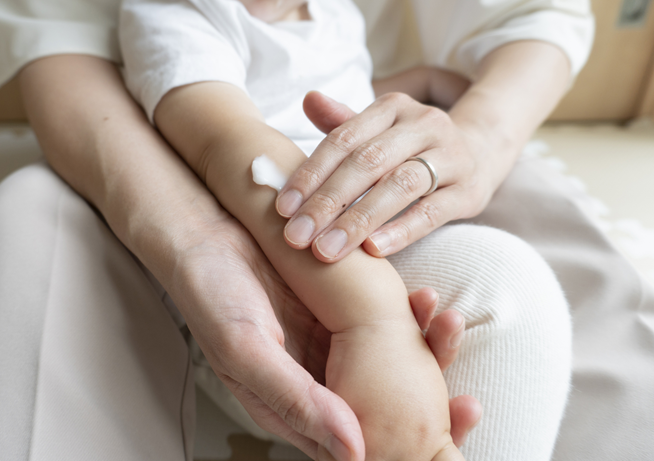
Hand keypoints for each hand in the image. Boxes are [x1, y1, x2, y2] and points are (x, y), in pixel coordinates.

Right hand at [171, 215, 480, 459]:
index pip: (356, 448)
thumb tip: (356, 451)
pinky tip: (425, 300)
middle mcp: (318, 381)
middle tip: (469, 405)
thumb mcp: (246, 352)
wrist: (205, 235)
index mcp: (294, 408)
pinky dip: (409, 316)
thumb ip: (297, 399)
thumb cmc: (213, 298)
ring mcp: (330, 346)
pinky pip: (383, 323)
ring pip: (390, 365)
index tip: (449, 439)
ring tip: (448, 327)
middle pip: (382, 410)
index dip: (404, 452)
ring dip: (426, 353)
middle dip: (431, 410)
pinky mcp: (338, 312)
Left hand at [276, 90, 495, 261]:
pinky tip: (373, 251)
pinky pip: (434, 211)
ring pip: (399, 186)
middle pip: (368, 162)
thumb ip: (341, 123)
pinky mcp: (470, 190)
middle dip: (328, 202)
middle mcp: (423, 125)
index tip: (283, 208)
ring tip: (326, 250)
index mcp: (392, 107)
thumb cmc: (409, 147)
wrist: (479, 151)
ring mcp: (451, 156)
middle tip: (297, 237)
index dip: (311, 173)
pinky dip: (402, 230)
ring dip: (358, 220)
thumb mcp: (377, 130)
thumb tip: (308, 99)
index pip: (344, 139)